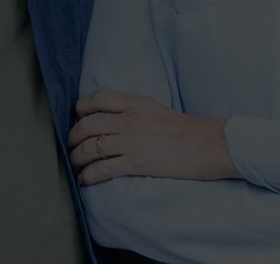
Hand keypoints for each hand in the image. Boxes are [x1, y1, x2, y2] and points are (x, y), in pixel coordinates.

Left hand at [68, 89, 236, 184]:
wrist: (207, 145)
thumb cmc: (187, 130)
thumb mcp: (157, 109)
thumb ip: (135, 110)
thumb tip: (117, 118)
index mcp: (135, 103)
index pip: (97, 99)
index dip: (81, 109)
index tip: (79, 118)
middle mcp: (129, 119)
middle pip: (87, 125)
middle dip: (73, 137)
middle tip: (72, 145)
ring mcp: (131, 141)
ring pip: (89, 147)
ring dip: (76, 158)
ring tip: (75, 164)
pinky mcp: (135, 163)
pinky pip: (101, 169)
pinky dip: (88, 175)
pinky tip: (84, 180)